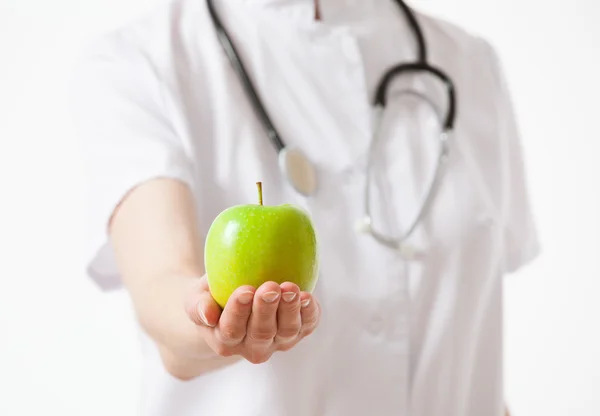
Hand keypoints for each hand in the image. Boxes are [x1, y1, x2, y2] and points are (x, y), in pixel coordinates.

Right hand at [185, 275, 320, 363]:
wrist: (235, 298)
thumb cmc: (212, 296)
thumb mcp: (195, 296)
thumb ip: (197, 305)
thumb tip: (207, 314)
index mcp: (225, 340)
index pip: (231, 330)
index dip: (239, 312)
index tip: (245, 290)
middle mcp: (253, 346)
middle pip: (261, 332)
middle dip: (266, 310)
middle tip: (270, 287)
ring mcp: (278, 341)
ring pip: (286, 331)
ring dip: (290, 310)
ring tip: (290, 289)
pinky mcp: (298, 331)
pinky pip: (307, 325)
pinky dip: (309, 313)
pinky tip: (307, 296)